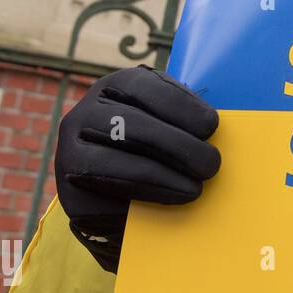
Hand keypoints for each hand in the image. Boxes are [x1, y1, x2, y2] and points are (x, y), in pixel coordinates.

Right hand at [55, 66, 220, 235]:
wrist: (123, 208)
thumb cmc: (159, 158)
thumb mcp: (172, 129)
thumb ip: (187, 120)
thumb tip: (223, 123)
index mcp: (114, 88)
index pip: (141, 84)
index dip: (179, 104)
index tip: (212, 126)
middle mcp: (84, 113)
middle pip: (131, 122)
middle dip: (178, 144)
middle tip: (212, 164)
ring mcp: (69, 148)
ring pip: (115, 155)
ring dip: (164, 171)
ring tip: (197, 186)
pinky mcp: (69, 186)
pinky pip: (106, 186)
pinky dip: (147, 190)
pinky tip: (175, 196)